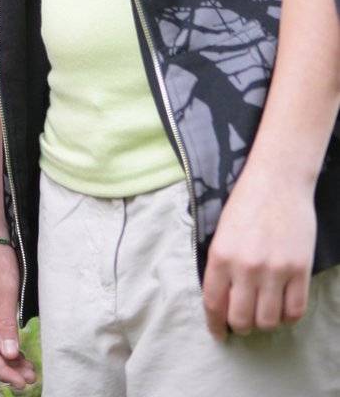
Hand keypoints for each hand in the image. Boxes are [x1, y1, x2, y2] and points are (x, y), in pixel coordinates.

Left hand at [202, 163, 316, 337]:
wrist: (278, 180)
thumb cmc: (246, 202)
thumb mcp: (222, 232)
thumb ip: (221, 266)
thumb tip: (222, 301)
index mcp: (221, 255)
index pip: (214, 304)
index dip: (215, 325)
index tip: (219, 333)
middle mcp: (246, 267)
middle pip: (241, 319)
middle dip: (240, 326)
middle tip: (243, 320)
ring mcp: (275, 270)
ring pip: (268, 321)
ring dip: (264, 322)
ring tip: (263, 311)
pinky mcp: (299, 270)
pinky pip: (295, 311)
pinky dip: (287, 316)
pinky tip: (283, 307)